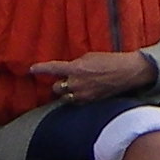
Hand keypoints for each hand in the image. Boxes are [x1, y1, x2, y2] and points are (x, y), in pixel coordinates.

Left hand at [30, 51, 155, 104]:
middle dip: (60, 84)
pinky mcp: (90, 102)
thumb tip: (69, 70)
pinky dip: (77, 98)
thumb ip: (76, 64)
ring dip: (68, 92)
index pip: (52, 69)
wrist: (128, 72)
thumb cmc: (110, 61)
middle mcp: (76, 84)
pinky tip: (84, 92)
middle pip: (56, 88)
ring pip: (65, 97)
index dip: (40, 69)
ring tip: (76, 87)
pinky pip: (76, 102)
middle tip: (66, 79)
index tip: (31, 69)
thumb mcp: (90, 57)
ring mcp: (82, 95)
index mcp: (75, 69)